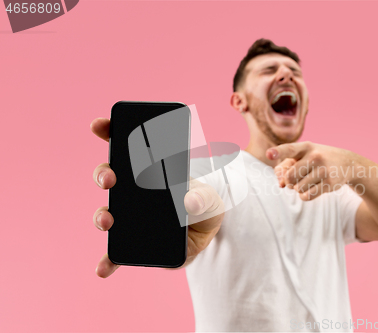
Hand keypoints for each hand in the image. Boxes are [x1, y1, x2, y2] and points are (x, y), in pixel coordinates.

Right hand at [90, 118, 223, 277]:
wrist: (206, 236)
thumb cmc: (206, 206)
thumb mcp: (211, 199)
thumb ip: (205, 197)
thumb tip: (190, 200)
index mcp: (152, 170)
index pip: (127, 146)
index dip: (111, 133)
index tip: (100, 126)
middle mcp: (135, 191)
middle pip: (110, 176)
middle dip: (104, 174)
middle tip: (110, 179)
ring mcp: (131, 216)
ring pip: (107, 211)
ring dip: (101, 215)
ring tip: (108, 221)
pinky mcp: (134, 242)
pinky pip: (116, 252)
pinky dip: (108, 260)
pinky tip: (103, 268)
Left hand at [266, 141, 359, 200]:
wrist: (348, 163)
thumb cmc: (318, 159)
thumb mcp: (304, 156)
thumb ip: (286, 167)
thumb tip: (280, 184)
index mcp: (306, 147)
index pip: (289, 149)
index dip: (278, 152)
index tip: (268, 154)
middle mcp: (315, 156)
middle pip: (290, 177)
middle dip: (289, 181)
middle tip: (296, 178)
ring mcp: (324, 170)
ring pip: (298, 188)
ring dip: (298, 188)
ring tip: (307, 181)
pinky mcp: (330, 183)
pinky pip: (307, 196)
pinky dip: (304, 195)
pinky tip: (310, 189)